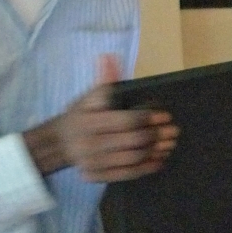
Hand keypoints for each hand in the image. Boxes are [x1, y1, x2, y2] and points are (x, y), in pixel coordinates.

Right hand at [23, 55, 178, 180]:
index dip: (148, 118)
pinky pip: (127, 174)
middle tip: (173, 131)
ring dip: (156, 151)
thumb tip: (109, 57)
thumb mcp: (88, 97)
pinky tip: (159, 160)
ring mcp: (93, 162)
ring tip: (170, 144)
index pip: (125, 121)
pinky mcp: (97, 176)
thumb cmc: (79, 116)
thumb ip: (104, 81)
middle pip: (132, 141)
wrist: (58, 143)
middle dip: (156, 135)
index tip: (165, 116)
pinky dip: (147, 167)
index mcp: (89, 122)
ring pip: (133, 158)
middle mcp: (90, 144)